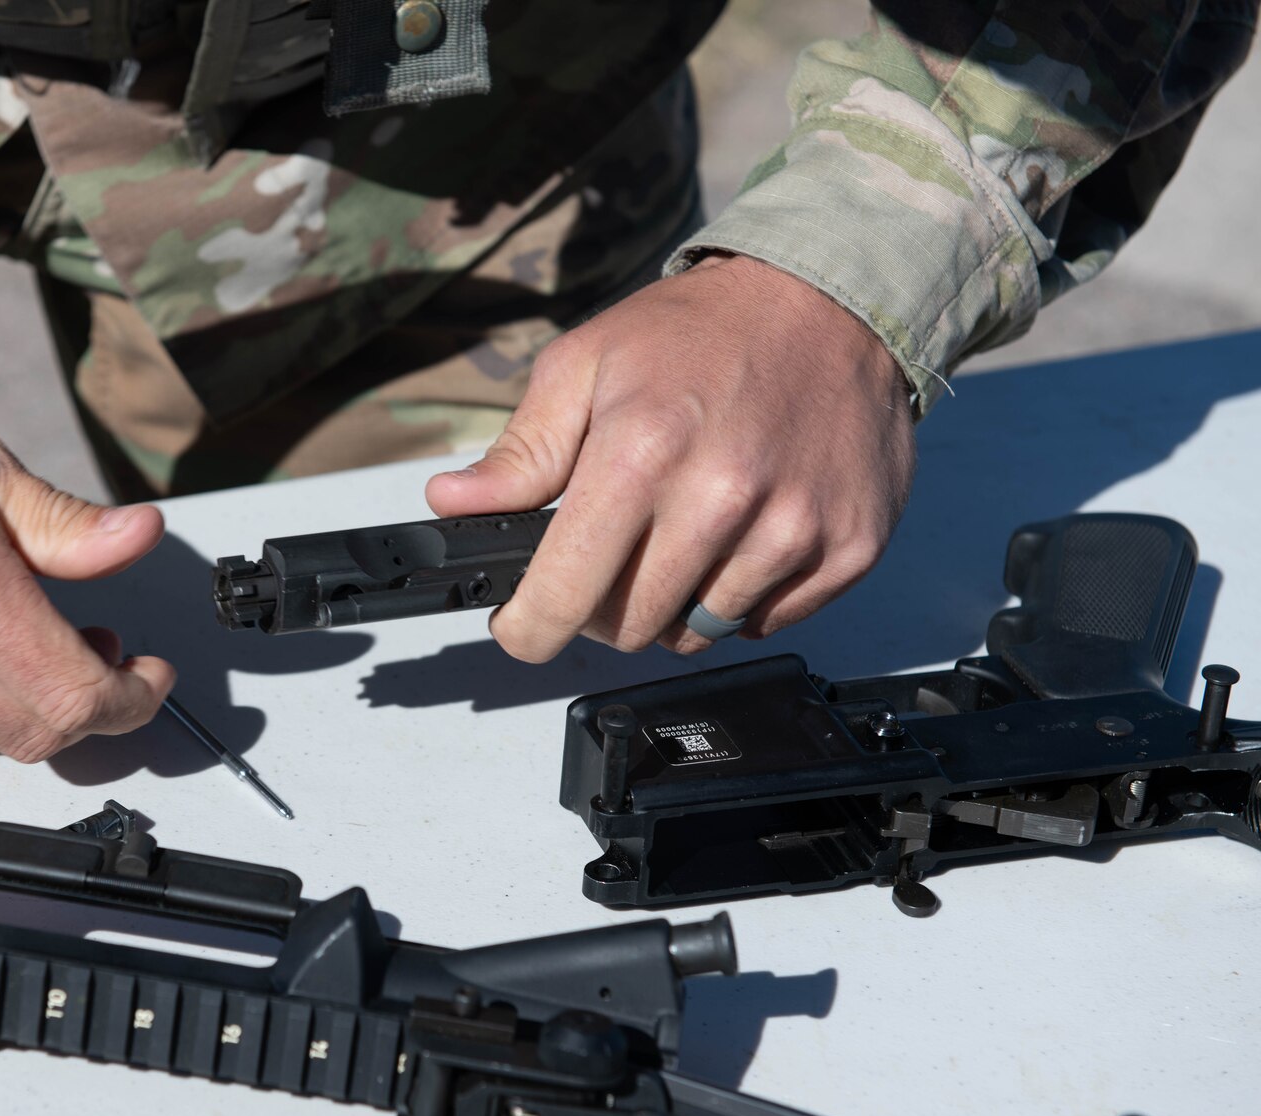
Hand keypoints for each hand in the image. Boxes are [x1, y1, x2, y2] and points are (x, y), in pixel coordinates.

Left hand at [426, 254, 915, 657]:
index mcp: (639, 456)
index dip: (528, 629)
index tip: (522, 626)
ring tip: (681, 535)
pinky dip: (742, 597)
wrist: (831, 300)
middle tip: (609, 559)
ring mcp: (791, 530)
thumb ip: (519, 451)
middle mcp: (719, 502)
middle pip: (630, 628)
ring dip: (675, 604)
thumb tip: (452, 503)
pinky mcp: (846, 548)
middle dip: (601, 609)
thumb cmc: (698, 333)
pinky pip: (766, 622)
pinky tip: (739, 537)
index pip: (563, 598)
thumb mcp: (585, 366)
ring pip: (698, 632)